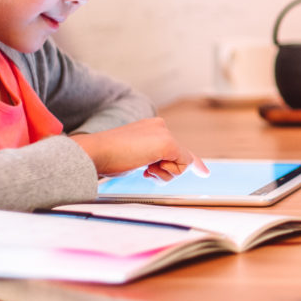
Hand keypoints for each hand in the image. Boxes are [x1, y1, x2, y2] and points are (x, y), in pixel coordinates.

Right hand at [70, 118, 207, 180]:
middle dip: (165, 172)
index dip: (190, 162)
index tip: (204, 172)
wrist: (96, 152)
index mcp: (149, 128)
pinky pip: (183, 164)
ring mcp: (163, 133)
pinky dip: (170, 172)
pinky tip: (150, 167)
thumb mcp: (133, 158)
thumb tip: (162, 169)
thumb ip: (151, 161)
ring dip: (164, 174)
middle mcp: (159, 126)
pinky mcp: (167, 143)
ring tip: (144, 168)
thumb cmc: (108, 158)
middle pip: (179, 158)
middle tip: (145, 170)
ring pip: (182, 163)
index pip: (175, 147)